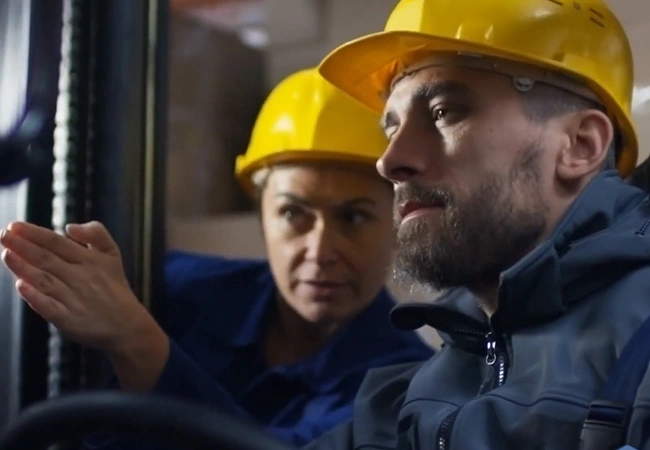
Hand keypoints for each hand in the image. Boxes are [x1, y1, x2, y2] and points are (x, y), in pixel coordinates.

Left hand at [0, 221, 154, 355]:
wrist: (126, 325)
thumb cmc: (115, 287)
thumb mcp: (113, 254)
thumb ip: (97, 233)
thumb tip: (70, 227)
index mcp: (89, 260)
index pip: (56, 243)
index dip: (35, 233)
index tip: (15, 226)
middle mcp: (80, 277)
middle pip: (46, 259)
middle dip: (23, 246)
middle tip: (3, 235)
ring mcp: (73, 299)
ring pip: (44, 280)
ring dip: (23, 267)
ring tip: (6, 254)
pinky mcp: (68, 320)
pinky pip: (49, 306)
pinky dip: (35, 296)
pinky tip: (21, 286)